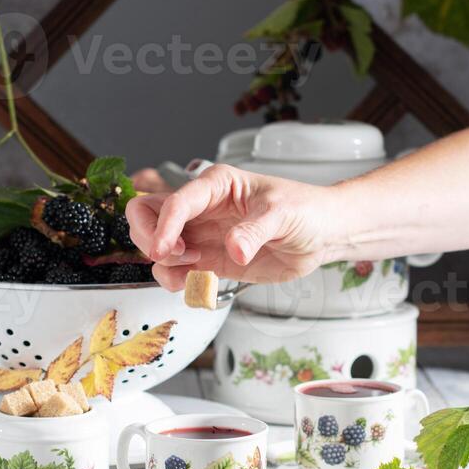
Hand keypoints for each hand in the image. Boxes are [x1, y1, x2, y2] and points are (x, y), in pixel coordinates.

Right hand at [126, 163, 336, 289]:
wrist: (320, 235)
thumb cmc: (304, 210)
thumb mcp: (282, 214)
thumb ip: (255, 231)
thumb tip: (234, 249)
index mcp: (217, 185)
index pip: (176, 201)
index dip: (164, 225)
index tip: (163, 249)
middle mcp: (202, 208)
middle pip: (148, 214)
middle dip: (152, 238)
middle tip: (176, 255)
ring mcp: (202, 234)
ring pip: (156, 245)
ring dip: (164, 263)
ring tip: (193, 269)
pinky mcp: (208, 260)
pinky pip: (175, 271)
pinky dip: (176, 281)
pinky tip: (196, 283)